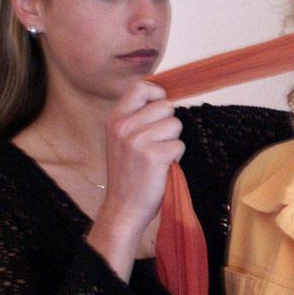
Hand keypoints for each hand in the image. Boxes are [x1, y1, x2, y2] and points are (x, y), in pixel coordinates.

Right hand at [101, 79, 183, 234]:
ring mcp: (138, 141)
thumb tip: (163, 97)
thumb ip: (135, 118)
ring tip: (157, 156)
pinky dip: (176, 156)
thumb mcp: (120, 139)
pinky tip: (161, 167)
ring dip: (173, 140)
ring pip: (175, 124)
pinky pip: (180, 145)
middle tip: (156, 143)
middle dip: (168, 123)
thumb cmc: (127, 173)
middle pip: (165, 106)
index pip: (139, 87)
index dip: (156, 93)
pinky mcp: (154, 156)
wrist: (123, 207)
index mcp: (114, 119)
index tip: (159, 107)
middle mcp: (124, 127)